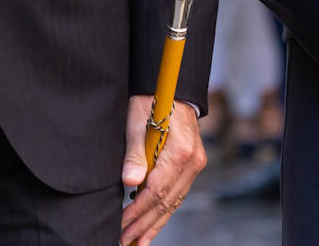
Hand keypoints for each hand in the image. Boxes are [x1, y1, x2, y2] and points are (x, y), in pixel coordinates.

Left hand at [120, 95, 204, 245]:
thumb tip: (130, 183)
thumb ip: (135, 154)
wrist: (173, 87)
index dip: (138, 212)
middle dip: (145, 224)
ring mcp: (196, 163)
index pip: (157, 191)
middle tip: (125, 241)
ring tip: (137, 241)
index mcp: (180, 151)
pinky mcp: (193, 164)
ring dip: (155, 223)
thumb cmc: (152, 100)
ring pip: (175, 201)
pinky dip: (164, 210)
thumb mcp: (137, 121)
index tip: (121, 225)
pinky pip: (178, 193)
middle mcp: (193, 160)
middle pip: (167, 201)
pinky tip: (152, 223)